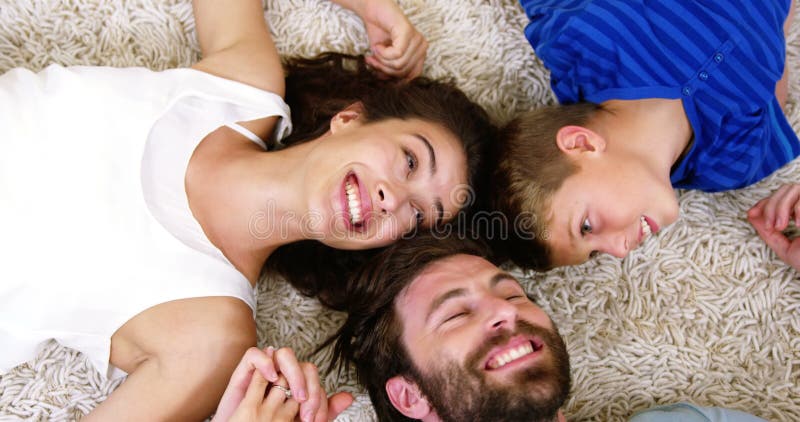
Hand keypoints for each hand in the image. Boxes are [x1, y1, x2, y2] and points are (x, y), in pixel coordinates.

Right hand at [213, 347, 353, 421]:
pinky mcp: (244, 373)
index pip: (315, 382)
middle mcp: (284, 377)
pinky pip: (254, 355)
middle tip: (306, 410)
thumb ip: (323, 411)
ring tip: (295, 396)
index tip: (312, 420)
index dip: (318, 399)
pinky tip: (271, 379)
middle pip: (305, 366)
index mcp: (297, 388)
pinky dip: (264, 362)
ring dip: (294, 373)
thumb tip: (349, 397)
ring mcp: (265, 373)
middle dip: (310, 388)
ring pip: (285, 355)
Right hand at [358, 0, 427, 79]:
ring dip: (381, 61)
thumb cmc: (379, 32)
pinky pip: (397, 54)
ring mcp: (417, 39)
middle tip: (372, 60)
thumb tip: (389, 85)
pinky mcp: (409, 33)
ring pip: (399, 65)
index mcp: (419, 53)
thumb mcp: (385, 57)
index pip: (411, 77)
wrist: (372, 10)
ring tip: (374, 51)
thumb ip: (390, 70)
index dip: (393, 78)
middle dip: (384, 69)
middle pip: (403, 72)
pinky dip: (383, 53)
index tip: (378, 73)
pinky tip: (377, 45)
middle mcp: (422, 47)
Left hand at [748, 184, 799, 270]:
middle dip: (772, 206)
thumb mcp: (784, 247)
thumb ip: (767, 231)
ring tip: (781, 227)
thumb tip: (751, 214)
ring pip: (794, 188)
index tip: (751, 213)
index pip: (780, 196)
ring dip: (782, 207)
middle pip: (786, 189)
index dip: (764, 202)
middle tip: (771, 226)